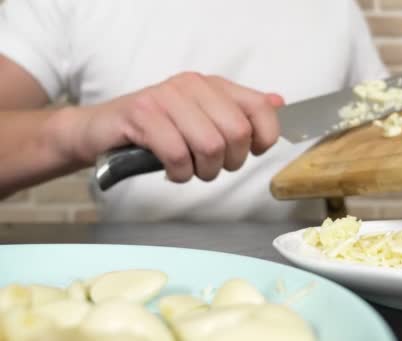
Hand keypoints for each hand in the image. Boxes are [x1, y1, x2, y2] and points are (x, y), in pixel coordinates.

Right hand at [53, 72, 283, 182]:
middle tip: (212, 167)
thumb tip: (278, 102)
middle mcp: (191, 85)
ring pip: (209, 146)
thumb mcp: (202, 118)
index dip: (263, 137)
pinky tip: (172, 171)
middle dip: (229, 162)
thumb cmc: (158, 130)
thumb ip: (240, 110)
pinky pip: (177, 154)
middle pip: (236, 133)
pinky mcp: (142, 114)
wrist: (102, 131)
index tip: (250, 152)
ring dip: (203, 171)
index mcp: (212, 85)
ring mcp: (165, 97)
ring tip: (190, 170)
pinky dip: (179, 173)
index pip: (259, 107)